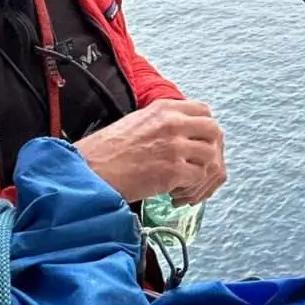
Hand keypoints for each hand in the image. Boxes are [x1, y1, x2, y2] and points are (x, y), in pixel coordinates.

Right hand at [76, 99, 226, 204]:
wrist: (90, 170)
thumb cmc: (105, 152)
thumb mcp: (136, 122)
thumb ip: (162, 124)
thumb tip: (184, 137)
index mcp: (164, 108)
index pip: (204, 111)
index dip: (205, 130)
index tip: (199, 145)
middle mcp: (173, 122)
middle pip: (215, 132)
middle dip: (212, 152)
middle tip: (198, 169)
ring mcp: (175, 146)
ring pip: (211, 158)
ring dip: (202, 175)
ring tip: (184, 187)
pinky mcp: (174, 170)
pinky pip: (199, 179)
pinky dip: (192, 191)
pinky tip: (175, 197)